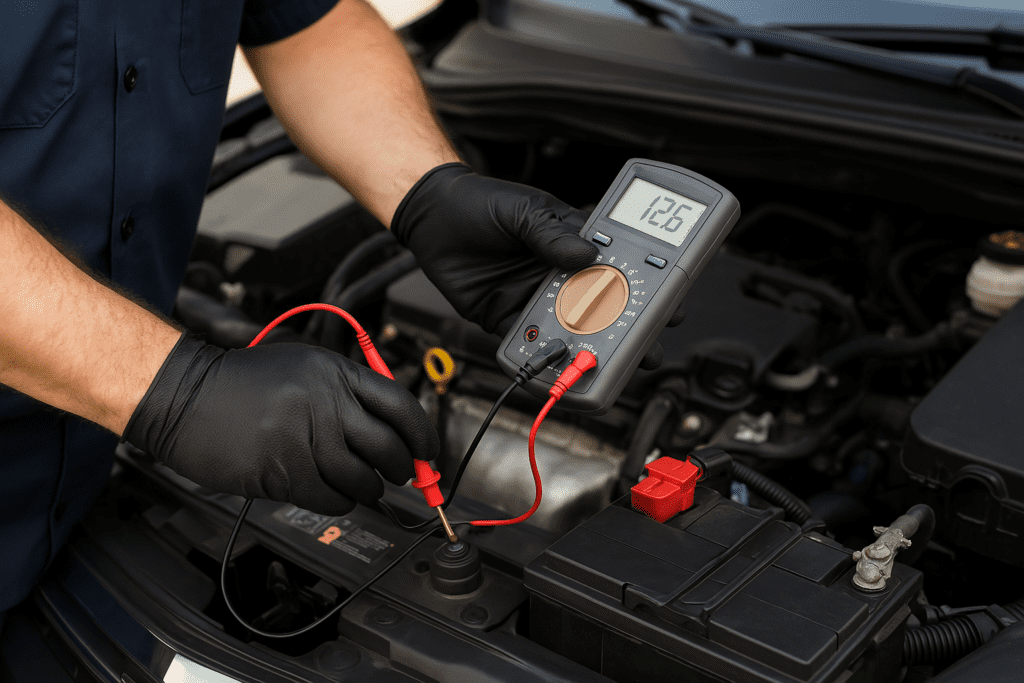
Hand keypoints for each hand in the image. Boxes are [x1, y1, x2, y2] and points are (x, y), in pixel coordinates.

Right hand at [123, 334, 437, 515]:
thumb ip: (347, 394)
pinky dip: (339, 501)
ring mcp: (305, 438)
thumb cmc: (241, 383)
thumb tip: (395, 432)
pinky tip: (331, 492)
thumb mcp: (303, 367)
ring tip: (360, 485)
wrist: (184, 396)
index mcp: (336, 372)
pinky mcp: (284, 472)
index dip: (423, 435)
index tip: (429, 453)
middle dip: (402, 468)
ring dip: (368, 489)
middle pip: (389, 447)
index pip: (401, 405)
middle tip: (400, 474)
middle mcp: (326, 403)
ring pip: (363, 479)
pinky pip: (332, 498)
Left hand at [391, 163, 682, 365]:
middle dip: (628, 330)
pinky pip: (528, 344)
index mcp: (575, 244)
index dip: (647, 288)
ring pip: (571, 330)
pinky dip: (541, 359)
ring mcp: (536, 299)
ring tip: (606, 365)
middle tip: (648, 348)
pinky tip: (555, 369)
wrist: (432, 215)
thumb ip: (551, 235)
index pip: (620, 268)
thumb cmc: (482, 203)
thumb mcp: (522, 211)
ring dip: (589, 349)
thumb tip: (585, 257)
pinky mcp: (508, 318)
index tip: (669, 303)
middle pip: (603, 308)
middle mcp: (561, 276)